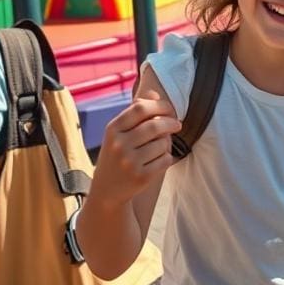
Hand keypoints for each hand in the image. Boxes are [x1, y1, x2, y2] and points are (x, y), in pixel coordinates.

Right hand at [89, 90, 180, 206]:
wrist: (106, 190)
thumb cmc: (117, 153)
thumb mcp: (119, 131)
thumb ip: (135, 111)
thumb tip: (155, 93)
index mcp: (113, 129)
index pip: (140, 108)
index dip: (160, 105)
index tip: (170, 109)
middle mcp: (119, 144)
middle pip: (155, 125)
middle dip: (171, 122)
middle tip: (177, 124)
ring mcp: (129, 162)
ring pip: (163, 143)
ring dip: (167, 142)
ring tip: (160, 146)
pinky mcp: (141, 177)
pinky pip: (165, 159)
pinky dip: (167, 157)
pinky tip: (158, 160)